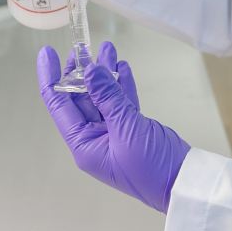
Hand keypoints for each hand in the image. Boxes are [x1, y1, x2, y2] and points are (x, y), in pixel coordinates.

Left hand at [37, 41, 188, 211]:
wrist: (184, 183)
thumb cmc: (150, 167)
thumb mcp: (126, 128)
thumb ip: (108, 97)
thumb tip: (90, 70)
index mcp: (84, 144)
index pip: (59, 105)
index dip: (51, 78)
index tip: (47, 53)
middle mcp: (94, 138)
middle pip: (80, 98)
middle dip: (80, 71)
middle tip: (82, 46)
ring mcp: (114, 133)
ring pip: (103, 97)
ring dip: (104, 73)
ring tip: (106, 48)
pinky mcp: (133, 129)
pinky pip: (122, 102)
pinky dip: (122, 84)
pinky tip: (121, 65)